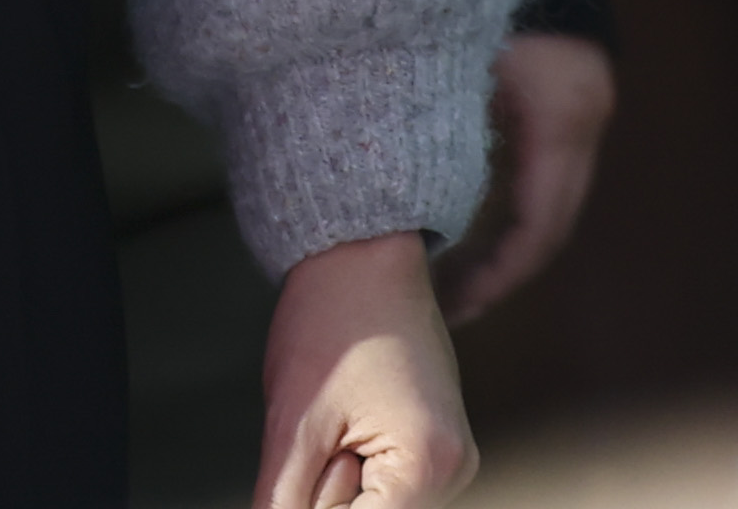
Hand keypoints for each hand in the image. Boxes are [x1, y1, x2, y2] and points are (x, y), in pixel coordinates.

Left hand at [257, 229, 471, 506]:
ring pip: (372, 504)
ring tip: (338, 417)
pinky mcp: (437, 443)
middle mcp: (454, 469)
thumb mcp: (291, 425)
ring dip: (338, 478)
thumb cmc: (333, 317)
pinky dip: (352, 463)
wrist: (362, 254)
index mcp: (427, 466)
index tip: (308, 458)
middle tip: (324, 428)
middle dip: (325, 489)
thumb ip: (283, 502)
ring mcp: (450, 457)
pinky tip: (347, 419)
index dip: (312, 502)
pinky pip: (383, 483)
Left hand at [435, 30, 614, 320]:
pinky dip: (511, 200)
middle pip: (548, 225)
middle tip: (441, 304)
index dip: (494, 278)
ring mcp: (586, 107)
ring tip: (447, 271)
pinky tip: (465, 212)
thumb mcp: (448, 54)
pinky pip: (546, 169)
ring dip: (504, 239)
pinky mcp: (573, 95)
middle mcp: (585, 120)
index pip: (536, 229)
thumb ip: (427, 124)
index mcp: (561, 119)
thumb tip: (385, 203)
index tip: (450, 308)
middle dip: (498, 271)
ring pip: (550, 201)